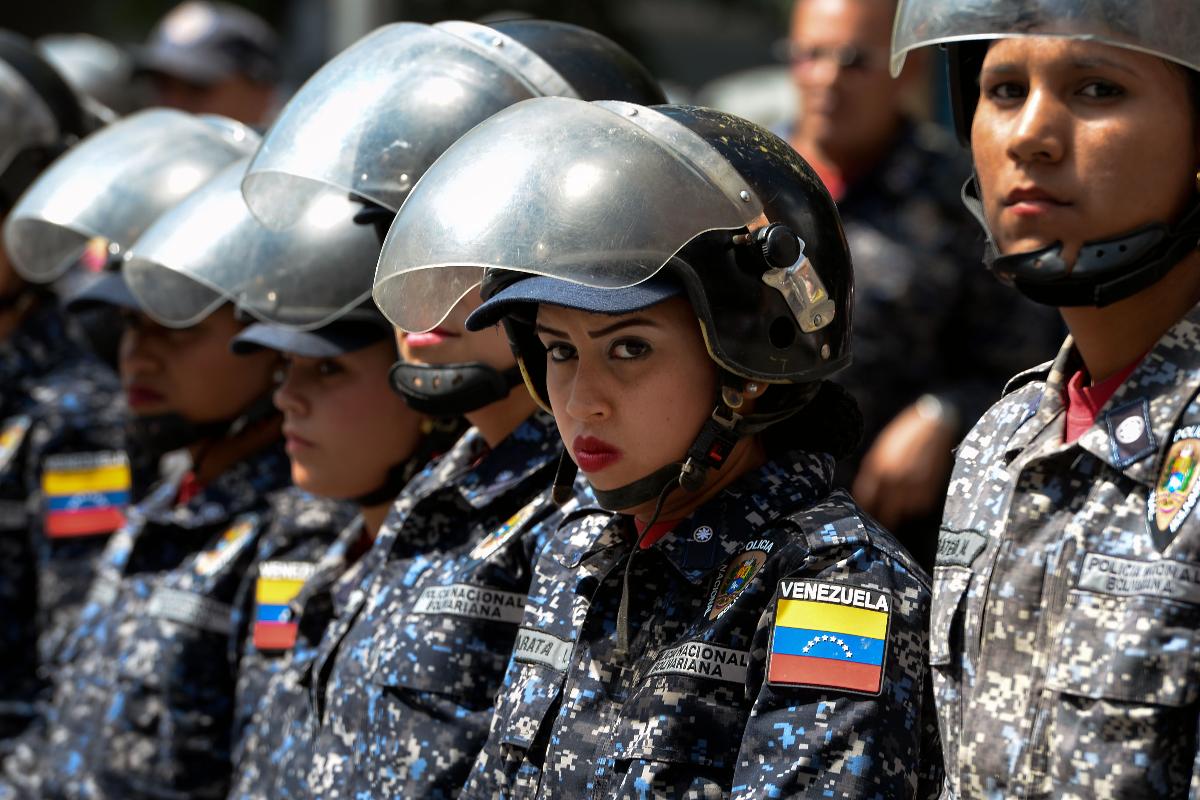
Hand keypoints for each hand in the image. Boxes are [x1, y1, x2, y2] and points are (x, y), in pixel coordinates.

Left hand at [852, 402, 956, 529]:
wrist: (935, 424)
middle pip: (883, 513)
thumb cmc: (906, 433)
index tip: (865, 512)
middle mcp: (894, 482)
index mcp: (877, 469)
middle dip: (881, 517)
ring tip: (903, 499)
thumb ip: (873, 470)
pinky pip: (919, 507)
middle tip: (880, 518)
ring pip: (902, 513)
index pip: (865, 499)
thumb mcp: (882, 449)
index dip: (864, 508)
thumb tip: (868, 491)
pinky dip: (916, 503)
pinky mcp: (930, 490)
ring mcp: (913, 488)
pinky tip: (917, 490)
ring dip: (900, 509)